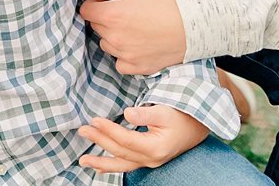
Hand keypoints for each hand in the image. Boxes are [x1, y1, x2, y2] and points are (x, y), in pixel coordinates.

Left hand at [77, 104, 208, 173]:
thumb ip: (146, 114)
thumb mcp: (165, 111)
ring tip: (82, 160)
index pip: (126, 140)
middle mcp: (152, 159)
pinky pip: (127, 165)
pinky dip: (112, 166)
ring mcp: (150, 162)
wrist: (196, 127)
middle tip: (82, 130)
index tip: (94, 120)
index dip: (109, 130)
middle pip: (120, 152)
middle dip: (99, 141)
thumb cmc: (180, 117)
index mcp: (155, 147)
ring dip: (101, 162)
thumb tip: (127, 114)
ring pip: (122, 164)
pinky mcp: (147, 160)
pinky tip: (98, 167)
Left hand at [80, 0, 186, 74]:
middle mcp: (115, 38)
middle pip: (97, 27)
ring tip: (133, 25)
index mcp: (112, 16)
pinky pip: (121, 63)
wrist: (198, 27)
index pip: (86, 10)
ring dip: (114, 36)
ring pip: (108, 44)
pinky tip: (138, 42)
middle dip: (105, 17)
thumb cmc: (171, 0)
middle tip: (123, 9)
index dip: (95, 3)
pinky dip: (126, 55)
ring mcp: (126, 55)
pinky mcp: (138, 67)